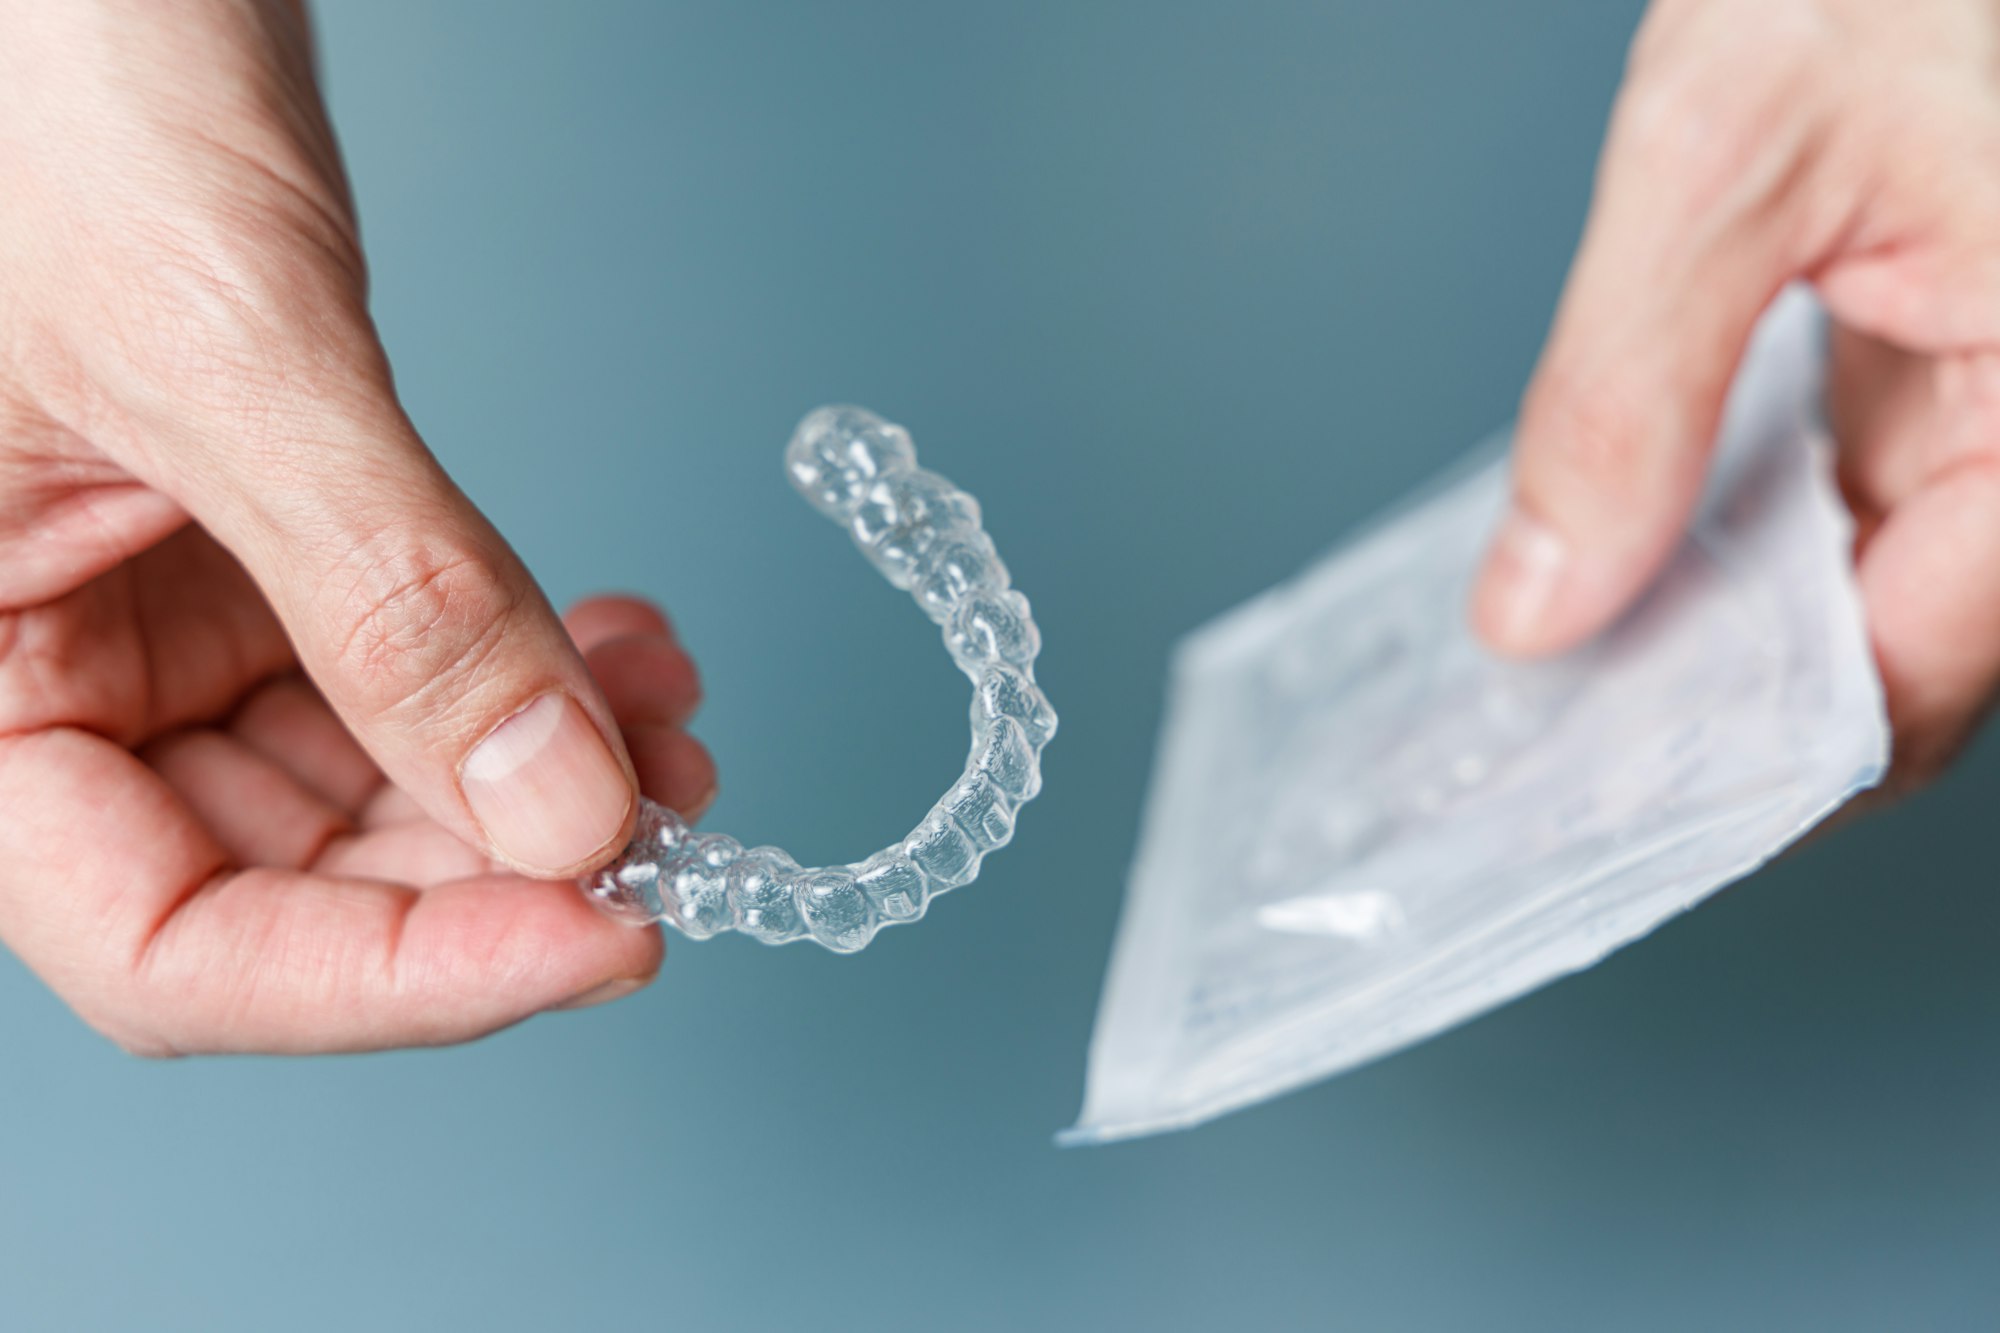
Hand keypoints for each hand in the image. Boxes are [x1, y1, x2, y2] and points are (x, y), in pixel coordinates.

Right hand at [0, 0, 713, 1051]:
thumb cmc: (43, 79)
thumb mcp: (222, 352)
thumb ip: (392, 596)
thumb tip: (567, 814)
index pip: (168, 943)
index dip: (395, 977)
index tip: (601, 940)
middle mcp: (40, 682)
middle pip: (292, 877)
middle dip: (504, 863)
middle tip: (671, 829)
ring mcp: (147, 620)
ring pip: (369, 780)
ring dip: (540, 773)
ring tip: (671, 727)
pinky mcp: (248, 550)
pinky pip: (401, 663)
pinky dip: (524, 668)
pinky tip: (623, 651)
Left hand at [1470, 0, 1999, 785]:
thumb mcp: (1723, 148)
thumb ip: (1626, 394)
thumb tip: (1544, 605)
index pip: (1913, 674)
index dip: (1743, 759)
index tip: (1593, 801)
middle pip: (1901, 660)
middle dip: (1725, 719)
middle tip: (1551, 759)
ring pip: (1883, 598)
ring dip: (1729, 644)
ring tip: (1570, 678)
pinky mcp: (1968, 373)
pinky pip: (1871, 514)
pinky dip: (1750, 552)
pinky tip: (1636, 567)